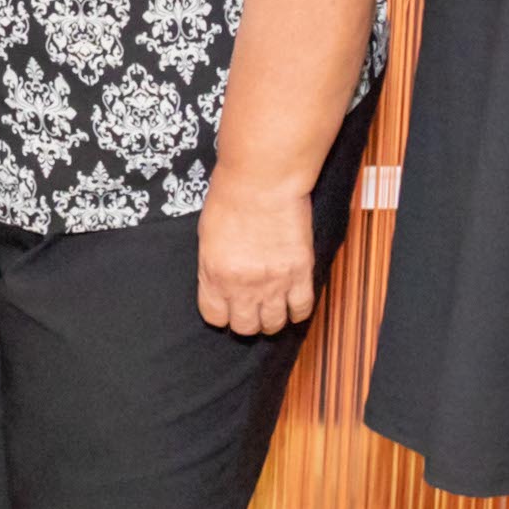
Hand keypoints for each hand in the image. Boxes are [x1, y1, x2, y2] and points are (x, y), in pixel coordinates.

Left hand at [197, 174, 320, 336]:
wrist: (262, 181)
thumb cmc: (230, 198)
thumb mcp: (207, 236)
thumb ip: (213, 265)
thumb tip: (220, 281)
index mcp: (214, 276)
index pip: (215, 317)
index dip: (222, 314)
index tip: (227, 307)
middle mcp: (242, 286)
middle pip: (245, 327)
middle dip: (247, 321)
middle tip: (252, 308)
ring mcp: (274, 283)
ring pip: (274, 324)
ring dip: (273, 319)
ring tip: (273, 307)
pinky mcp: (300, 273)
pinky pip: (302, 309)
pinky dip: (298, 311)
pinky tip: (294, 302)